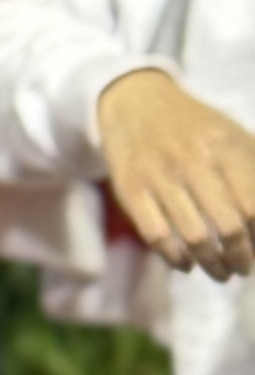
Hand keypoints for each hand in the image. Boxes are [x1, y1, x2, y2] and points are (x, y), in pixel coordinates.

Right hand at [97, 69, 254, 278]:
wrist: (135, 102)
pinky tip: (187, 263)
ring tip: (222, 272)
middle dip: (242, 258)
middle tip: (244, 267)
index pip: (254, 207)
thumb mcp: (235, 137)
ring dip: (214, 266)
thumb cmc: (196, 126)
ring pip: (194, 238)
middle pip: (229, 228)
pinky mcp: (130, 189)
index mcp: (225, 146)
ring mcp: (158, 176)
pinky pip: (157, 236)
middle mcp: (192, 160)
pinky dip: (176, 259)